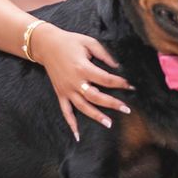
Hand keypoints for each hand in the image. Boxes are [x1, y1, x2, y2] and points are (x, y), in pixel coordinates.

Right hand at [30, 24, 131, 139]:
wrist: (46, 45)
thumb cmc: (70, 41)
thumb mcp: (89, 42)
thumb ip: (104, 54)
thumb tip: (117, 66)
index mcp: (83, 68)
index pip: (106, 79)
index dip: (120, 83)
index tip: (131, 86)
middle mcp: (75, 82)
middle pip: (96, 97)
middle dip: (112, 103)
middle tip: (126, 109)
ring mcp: (66, 90)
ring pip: (83, 107)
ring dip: (96, 116)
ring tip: (109, 124)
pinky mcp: (60, 93)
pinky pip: (65, 111)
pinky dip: (71, 124)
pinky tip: (77, 135)